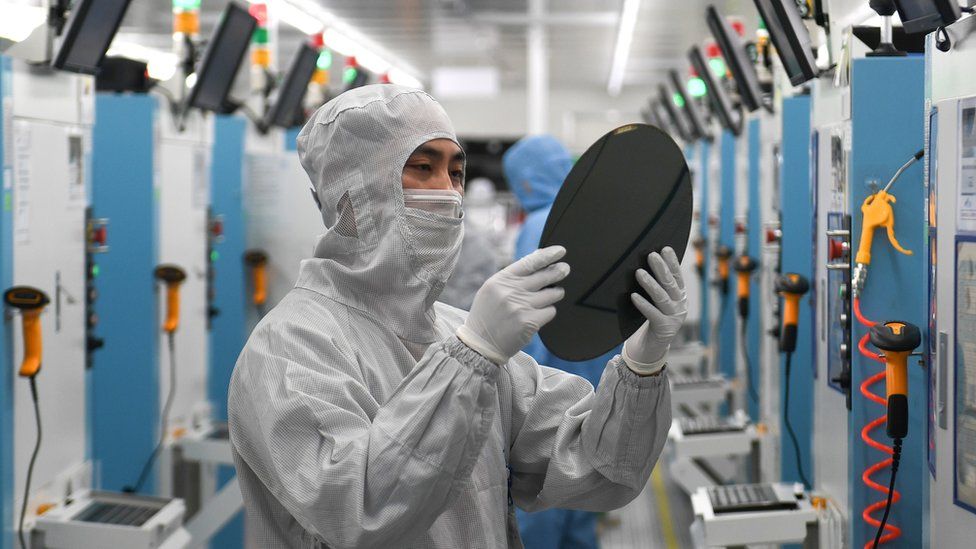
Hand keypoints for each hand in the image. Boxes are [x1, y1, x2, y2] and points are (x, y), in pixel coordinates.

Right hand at [457, 246, 569, 363]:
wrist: (481, 344)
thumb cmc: (488, 314)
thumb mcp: (493, 289)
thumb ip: (514, 275)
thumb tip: (538, 257)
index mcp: (501, 280)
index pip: (530, 262)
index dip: (548, 255)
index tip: (560, 251)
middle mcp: (511, 291)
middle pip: (546, 276)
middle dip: (559, 271)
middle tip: (564, 269)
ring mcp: (522, 307)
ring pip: (552, 293)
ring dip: (555, 293)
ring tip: (549, 295)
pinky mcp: (530, 322)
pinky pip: (551, 311)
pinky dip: (548, 312)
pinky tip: (538, 315)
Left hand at [622, 247, 687, 373]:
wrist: (655, 344)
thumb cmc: (655, 316)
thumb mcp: (661, 300)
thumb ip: (660, 285)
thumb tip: (650, 261)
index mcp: (680, 296)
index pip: (677, 276)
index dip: (672, 262)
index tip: (665, 248)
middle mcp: (680, 305)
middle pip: (670, 284)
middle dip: (661, 269)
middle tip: (651, 256)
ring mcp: (674, 317)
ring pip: (662, 298)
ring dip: (650, 284)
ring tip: (639, 273)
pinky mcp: (664, 327)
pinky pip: (652, 314)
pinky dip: (643, 304)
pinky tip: (633, 296)